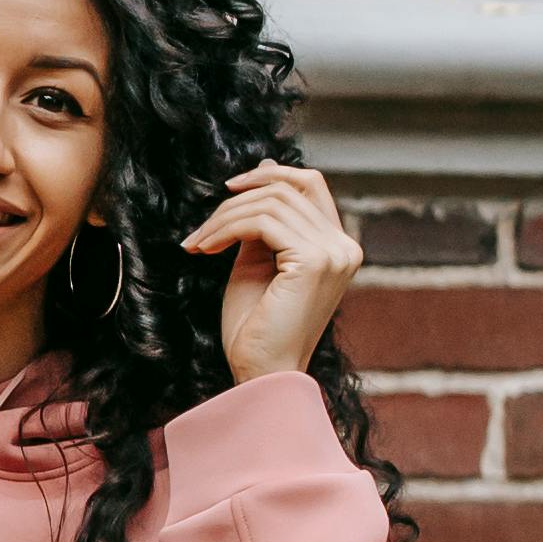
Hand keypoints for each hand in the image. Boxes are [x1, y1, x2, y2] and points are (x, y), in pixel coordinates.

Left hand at [186, 158, 365, 384]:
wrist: (258, 371)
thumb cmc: (256, 326)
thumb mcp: (258, 260)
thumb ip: (263, 220)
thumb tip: (263, 170)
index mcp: (337, 246)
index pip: (311, 184)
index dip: (270, 175)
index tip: (229, 188)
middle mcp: (344, 247)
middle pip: (286, 189)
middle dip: (235, 200)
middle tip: (202, 227)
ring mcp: (334, 253)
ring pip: (270, 203)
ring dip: (223, 218)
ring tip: (199, 242)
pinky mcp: (314, 262)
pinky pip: (261, 222)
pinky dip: (226, 229)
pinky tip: (206, 248)